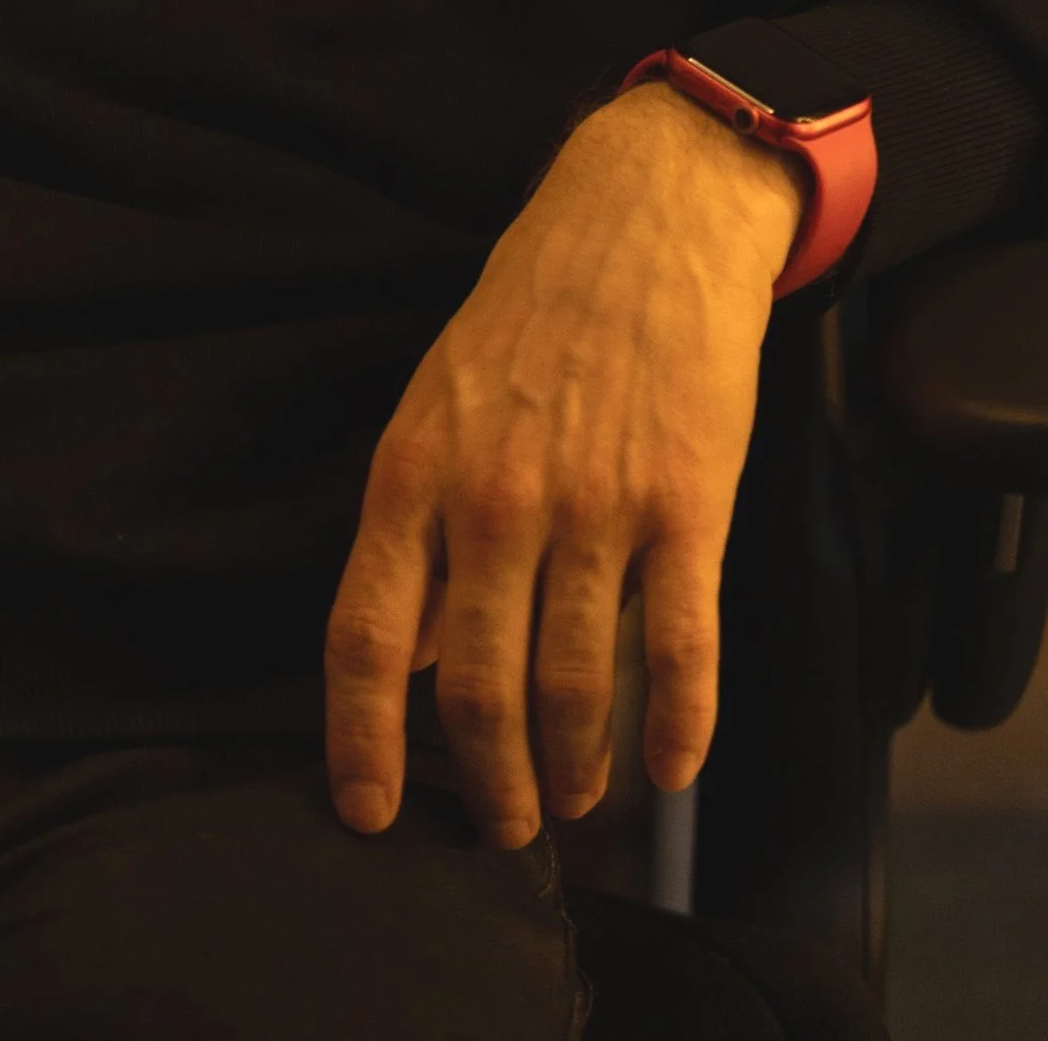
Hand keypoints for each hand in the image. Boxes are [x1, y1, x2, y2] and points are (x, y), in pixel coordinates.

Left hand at [323, 81, 801, 850]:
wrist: (644, 219)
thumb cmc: (533, 311)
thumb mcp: (440, 403)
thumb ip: (424, 526)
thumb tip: (416, 649)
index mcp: (415, 472)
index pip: (367, 638)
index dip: (363, 743)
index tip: (370, 815)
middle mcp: (495, 501)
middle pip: (477, 691)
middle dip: (491, 784)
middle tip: (505, 827)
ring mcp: (593, 507)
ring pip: (574, 687)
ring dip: (576, 768)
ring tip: (579, 799)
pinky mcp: (685, 505)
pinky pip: (679, 650)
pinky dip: (676, 728)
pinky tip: (669, 767)